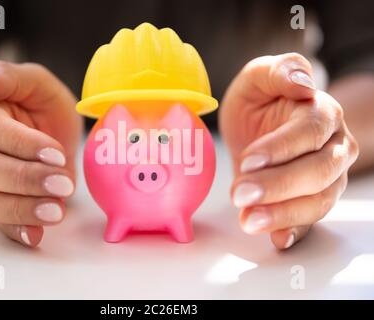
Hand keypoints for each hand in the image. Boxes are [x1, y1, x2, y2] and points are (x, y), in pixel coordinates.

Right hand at [0, 61, 82, 246]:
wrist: (39, 126)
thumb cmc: (37, 103)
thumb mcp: (33, 82)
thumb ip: (7, 77)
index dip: (23, 145)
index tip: (56, 153)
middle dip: (26, 180)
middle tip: (63, 184)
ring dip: (22, 209)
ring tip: (57, 211)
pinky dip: (16, 230)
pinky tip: (36, 235)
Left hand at [219, 53, 358, 248]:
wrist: (260, 125)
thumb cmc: (259, 100)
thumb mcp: (259, 77)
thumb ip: (280, 71)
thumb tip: (304, 83)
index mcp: (321, 113)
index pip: (309, 133)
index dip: (281, 148)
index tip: (247, 161)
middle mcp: (334, 147)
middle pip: (318, 171)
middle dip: (278, 185)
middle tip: (239, 194)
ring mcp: (329, 177)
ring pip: (318, 200)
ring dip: (283, 213)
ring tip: (247, 220)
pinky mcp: (314, 199)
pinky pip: (311, 220)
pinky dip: (295, 231)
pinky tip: (276, 239)